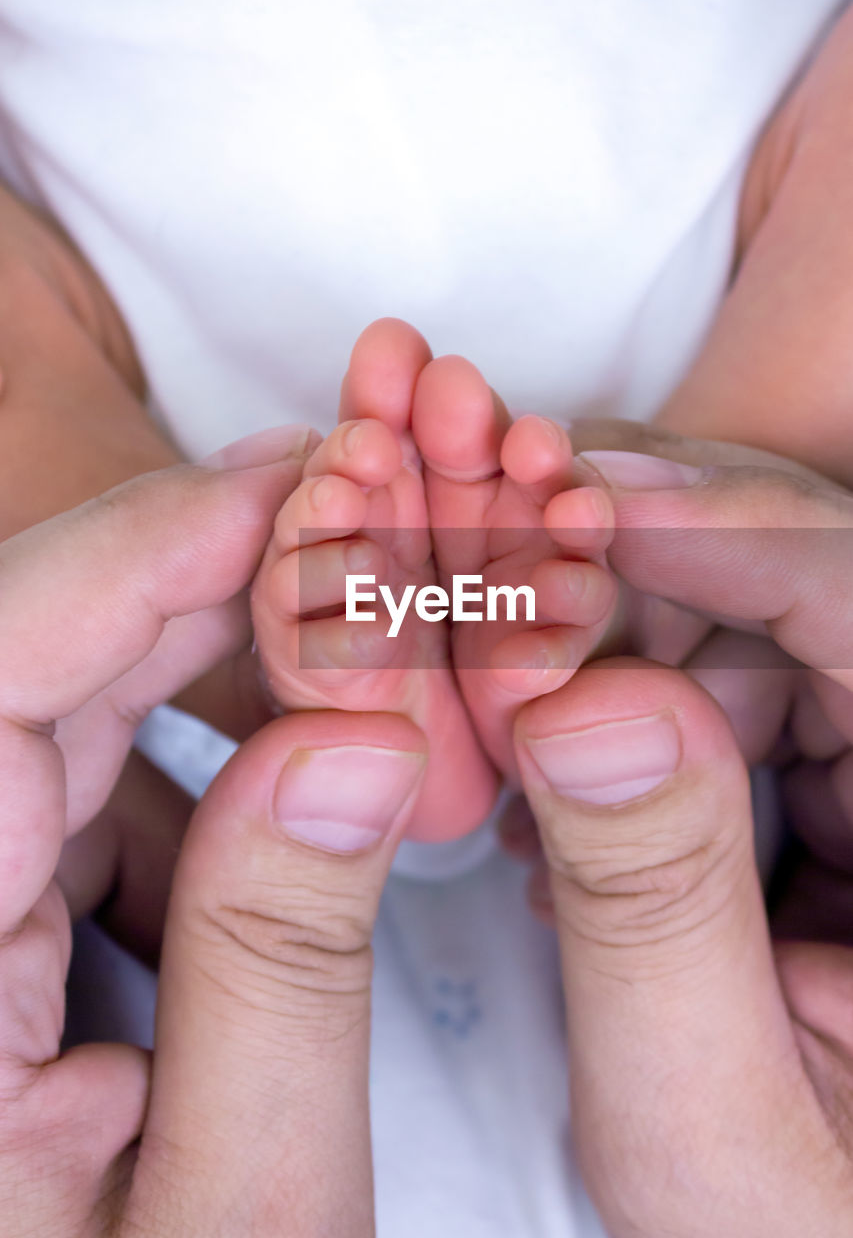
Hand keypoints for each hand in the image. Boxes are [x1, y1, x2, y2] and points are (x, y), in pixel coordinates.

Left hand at [0, 434, 426, 1234]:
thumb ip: (282, 974)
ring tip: (357, 641)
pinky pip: (68, 781)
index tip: (304, 481)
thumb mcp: (236, 1221)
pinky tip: (297, 758)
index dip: (152, 543)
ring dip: (209, 657)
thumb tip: (359, 740)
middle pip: (30, 658)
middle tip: (366, 539)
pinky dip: (191, 746)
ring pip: (54, 706)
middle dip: (207, 578)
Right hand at [507, 447, 852, 1234]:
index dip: (727, 529)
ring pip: (744, 606)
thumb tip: (580, 705)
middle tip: (491, 601)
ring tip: (497, 705)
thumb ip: (654, 916)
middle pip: (799, 576)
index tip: (573, 508)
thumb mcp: (709, 1120)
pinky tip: (542, 752)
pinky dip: (613, 679)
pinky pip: (720, 663)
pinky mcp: (826, 754)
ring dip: (603, 627)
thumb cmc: (793, 1221)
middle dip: (626, 569)